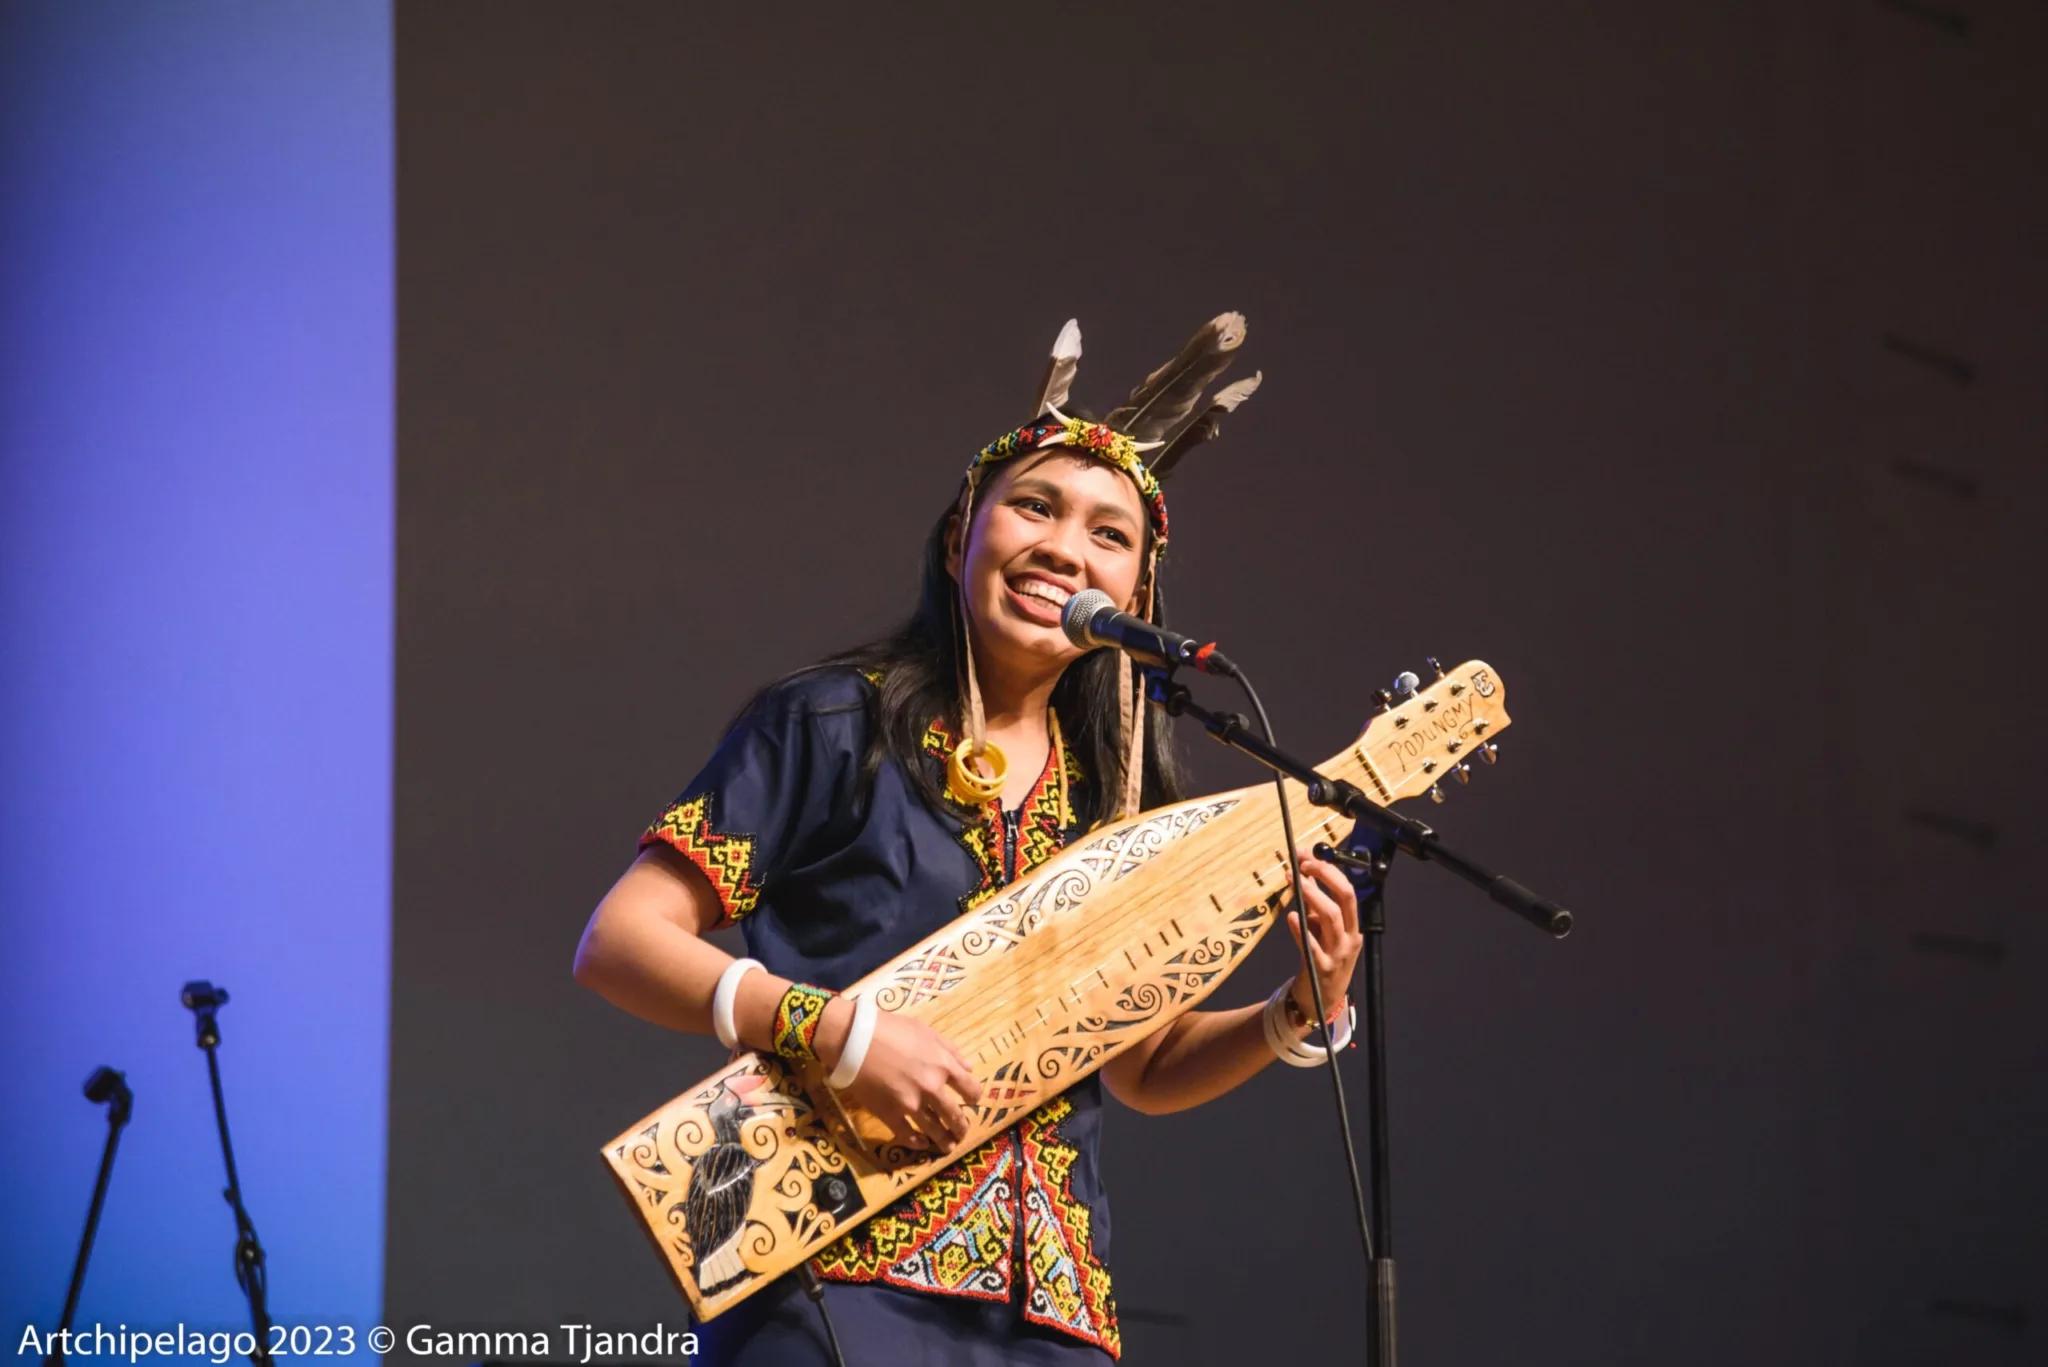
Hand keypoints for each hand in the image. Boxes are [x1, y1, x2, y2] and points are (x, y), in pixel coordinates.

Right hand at [822, 1003, 983, 1151]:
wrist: (854, 1039)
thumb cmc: (890, 1029)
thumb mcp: (925, 1031)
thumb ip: (950, 1050)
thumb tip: (968, 1068)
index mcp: (943, 1066)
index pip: (970, 1088)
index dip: (974, 1097)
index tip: (972, 1101)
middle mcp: (931, 1088)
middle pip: (954, 1115)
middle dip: (961, 1126)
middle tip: (962, 1132)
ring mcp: (911, 1104)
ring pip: (934, 1130)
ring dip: (944, 1141)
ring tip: (948, 1147)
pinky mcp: (890, 1114)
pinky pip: (907, 1136)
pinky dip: (917, 1143)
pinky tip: (922, 1144)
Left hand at [1284, 845, 1363, 1031]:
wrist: (1319, 1000)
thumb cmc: (1322, 959)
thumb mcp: (1322, 929)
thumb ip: (1315, 902)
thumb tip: (1305, 869)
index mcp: (1352, 925)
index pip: (1347, 890)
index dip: (1329, 870)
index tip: (1308, 856)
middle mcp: (1349, 937)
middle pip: (1345, 898)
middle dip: (1325, 876)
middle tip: (1303, 864)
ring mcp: (1338, 953)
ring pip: (1331, 917)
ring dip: (1312, 895)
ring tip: (1295, 880)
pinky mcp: (1322, 968)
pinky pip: (1313, 946)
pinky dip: (1301, 930)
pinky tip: (1291, 917)